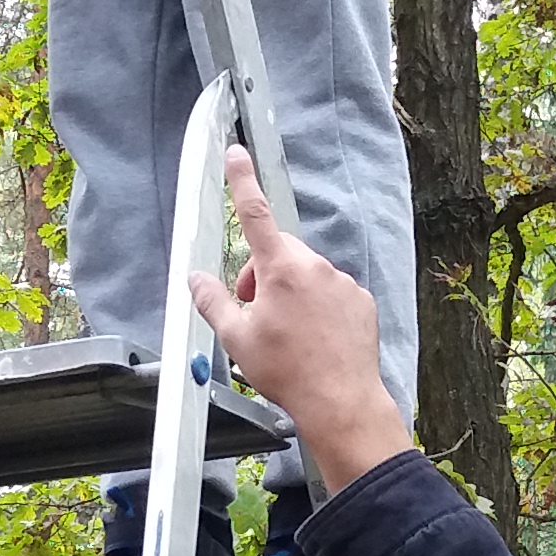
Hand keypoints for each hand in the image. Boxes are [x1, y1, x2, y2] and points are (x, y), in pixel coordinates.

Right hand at [189, 151, 413, 492]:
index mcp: (280, 269)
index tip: (237, 154)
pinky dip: (318, 306)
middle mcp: (314, 267)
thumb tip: (195, 279)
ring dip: (290, 291)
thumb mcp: (236, 339)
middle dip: (260, 272)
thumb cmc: (287, 371)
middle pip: (278, 251)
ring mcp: (341, 282)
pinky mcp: (360, 300)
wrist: (340, 401)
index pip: (255, 213)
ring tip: (286, 334)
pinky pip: (331, 291)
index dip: (242, 182)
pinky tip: (314, 338)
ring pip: (305, 273)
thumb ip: (212, 303)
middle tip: (252, 310)